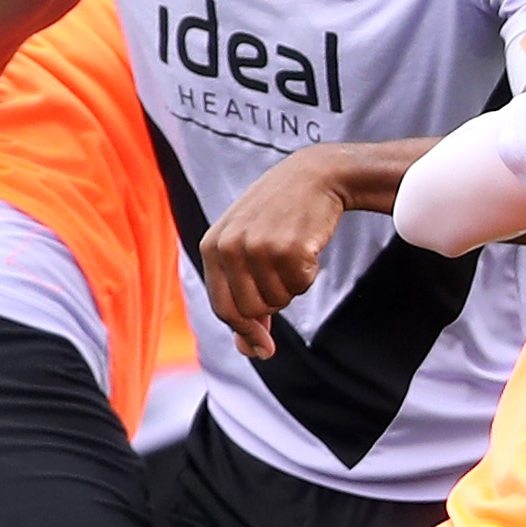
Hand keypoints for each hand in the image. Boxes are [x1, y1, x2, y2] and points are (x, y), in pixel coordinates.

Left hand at [198, 149, 353, 358]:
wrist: (314, 176)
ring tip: (291, 251)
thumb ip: (241, 295)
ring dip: (292, 285)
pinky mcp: (290, 247)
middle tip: (282, 272)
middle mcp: (230, 247)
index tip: (263, 349)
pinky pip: (302, 286)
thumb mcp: (247, 247)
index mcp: (211, 246)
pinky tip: (306, 245)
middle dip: (273, 302)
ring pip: (279, 300)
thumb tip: (247, 350)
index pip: (223, 308)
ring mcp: (259, 247)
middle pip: (252, 310)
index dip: (245, 332)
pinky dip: (309, 274)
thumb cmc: (277, 215)